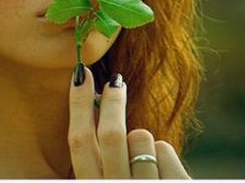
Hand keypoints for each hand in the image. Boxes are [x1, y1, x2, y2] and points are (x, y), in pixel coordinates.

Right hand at [68, 65, 190, 178]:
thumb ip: (97, 160)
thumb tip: (96, 107)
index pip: (79, 141)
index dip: (79, 104)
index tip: (81, 74)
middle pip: (111, 135)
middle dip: (112, 102)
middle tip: (116, 82)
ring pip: (141, 138)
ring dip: (141, 138)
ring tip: (142, 157)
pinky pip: (165, 150)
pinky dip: (163, 153)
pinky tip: (161, 171)